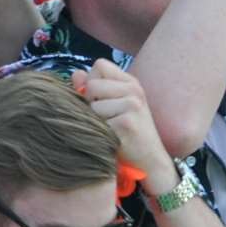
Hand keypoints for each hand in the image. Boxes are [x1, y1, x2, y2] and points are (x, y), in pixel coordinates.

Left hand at [73, 61, 178, 192]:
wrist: (150, 161)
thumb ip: (95, 89)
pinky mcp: (126, 123)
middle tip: (104, 119)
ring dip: (95, 121)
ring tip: (109, 130)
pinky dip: (99, 134)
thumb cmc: (129, 135)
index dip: (92, 80)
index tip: (99, 99)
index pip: (100, 65)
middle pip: (92, 85)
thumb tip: (75, 74)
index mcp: (131, 82)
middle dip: (90, 103)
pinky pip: (97, 123)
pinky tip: (111, 140)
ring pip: (92, 105)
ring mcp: (132, 106)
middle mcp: (134, 90)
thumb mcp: (115, 106)